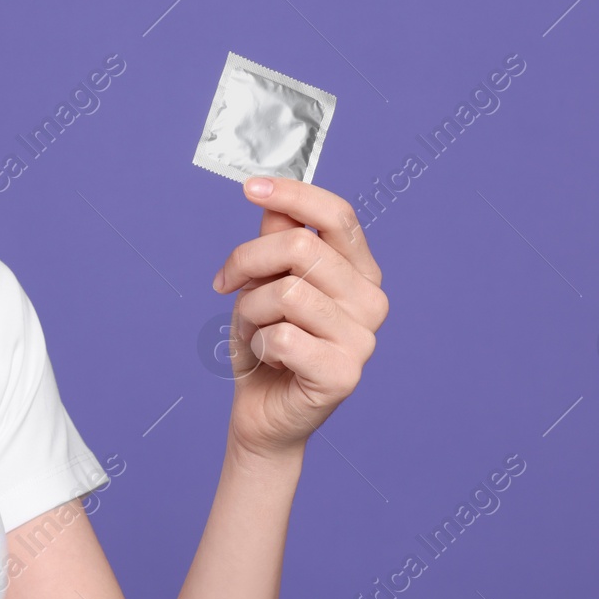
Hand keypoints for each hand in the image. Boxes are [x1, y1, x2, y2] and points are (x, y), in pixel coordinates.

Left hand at [211, 175, 387, 463]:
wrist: (262, 410)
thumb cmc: (267, 342)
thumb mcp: (265, 280)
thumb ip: (278, 239)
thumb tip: (273, 198)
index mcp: (359, 272)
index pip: (337, 215)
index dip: (293, 194)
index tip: (250, 187)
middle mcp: (371, 301)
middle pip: (300, 247)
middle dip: (248, 260)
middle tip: (227, 284)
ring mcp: (363, 340)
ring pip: (286, 292)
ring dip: (250, 310)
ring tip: (254, 330)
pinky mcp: (344, 374)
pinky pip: (282, 336)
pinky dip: (259, 344)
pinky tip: (269, 359)